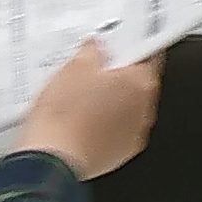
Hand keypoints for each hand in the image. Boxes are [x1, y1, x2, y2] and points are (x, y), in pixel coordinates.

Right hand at [6, 38, 159, 180]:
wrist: (51, 157)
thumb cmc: (63, 116)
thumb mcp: (74, 67)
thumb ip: (94, 51)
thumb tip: (97, 48)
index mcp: (140, 83)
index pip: (150, 54)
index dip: (134, 46)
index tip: (123, 43)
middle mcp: (144, 110)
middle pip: (138, 83)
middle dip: (117, 76)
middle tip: (92, 72)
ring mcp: (133, 134)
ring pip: (127, 108)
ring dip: (110, 101)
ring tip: (81, 100)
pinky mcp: (119, 153)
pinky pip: (116, 131)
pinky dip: (103, 124)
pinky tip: (81, 120)